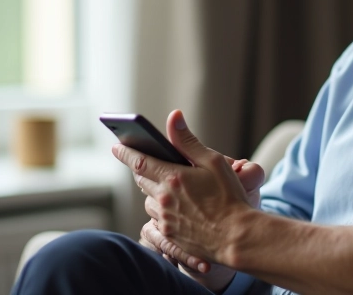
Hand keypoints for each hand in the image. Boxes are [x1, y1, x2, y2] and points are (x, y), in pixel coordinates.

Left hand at [114, 110, 257, 265]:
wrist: (236, 236)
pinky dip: (161, 211)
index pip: (139, 161)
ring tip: (167, 188)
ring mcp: (165, 219)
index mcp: (172, 178)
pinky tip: (176, 209)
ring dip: (153, 192)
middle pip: (142, 180)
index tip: (116, 147)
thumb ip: (188, 141)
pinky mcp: (169, 235)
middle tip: (147, 164)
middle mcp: (163, 199)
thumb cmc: (230, 197)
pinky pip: (156, 220)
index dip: (125, 153)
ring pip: (148, 201)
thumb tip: (174, 117)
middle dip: (142, 170)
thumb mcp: (213, 162)